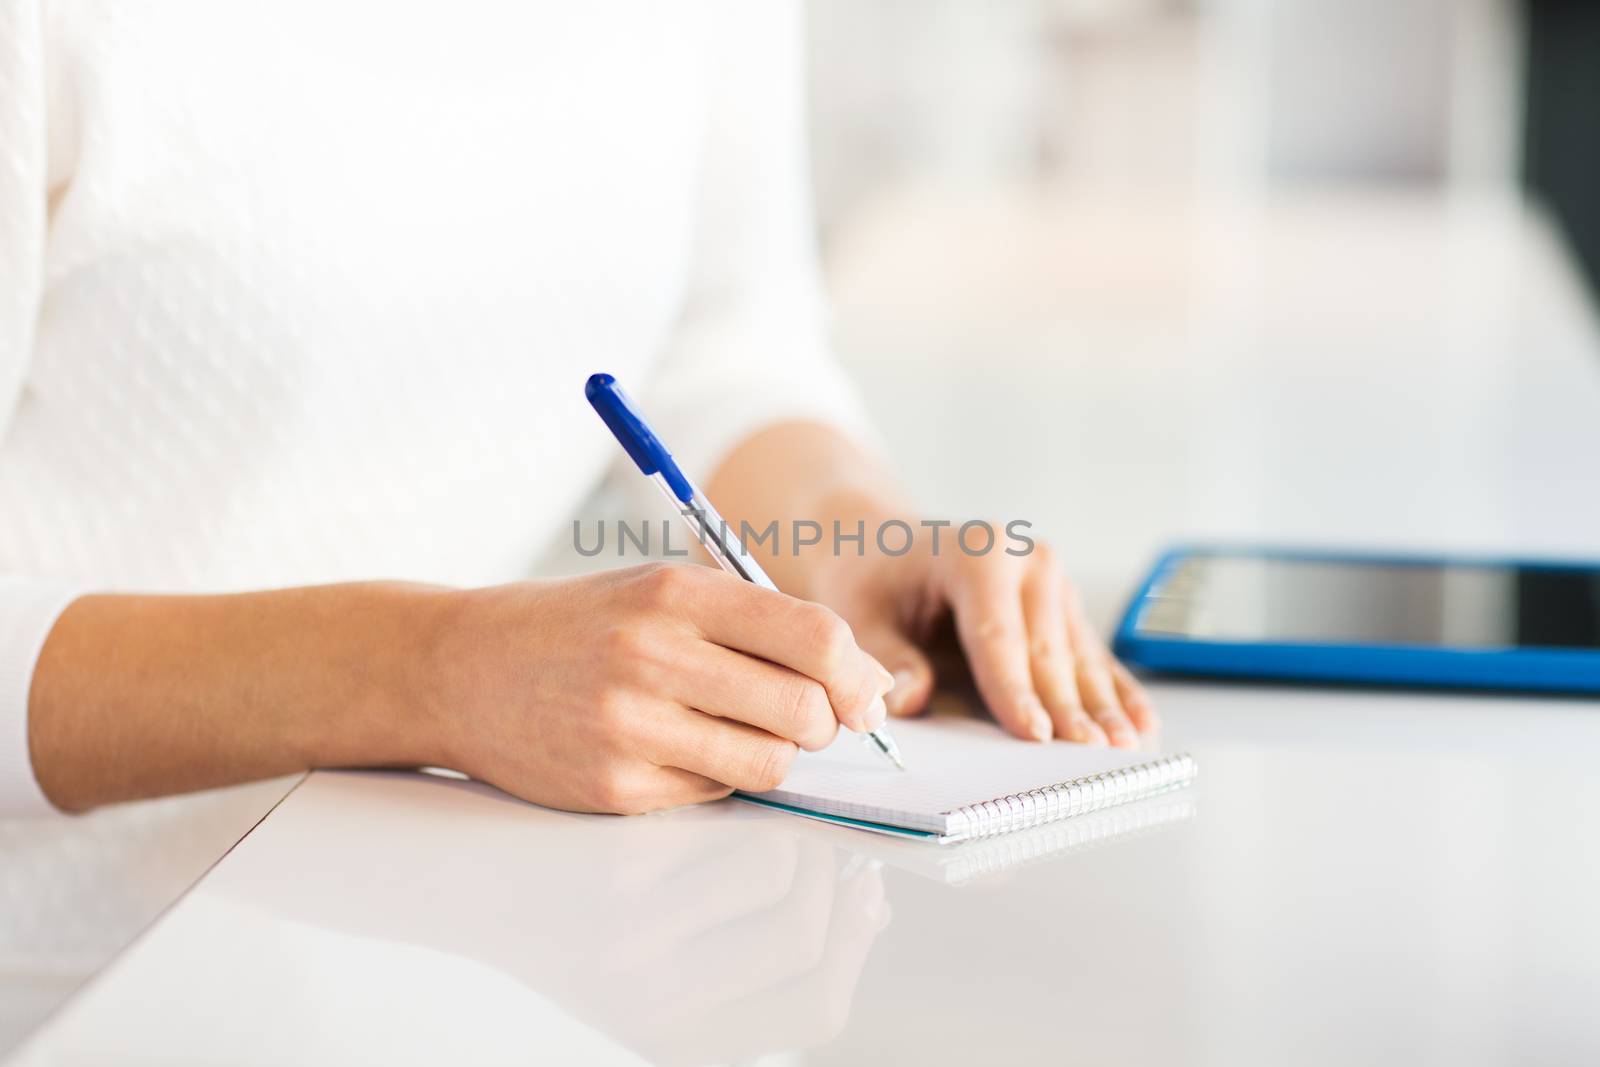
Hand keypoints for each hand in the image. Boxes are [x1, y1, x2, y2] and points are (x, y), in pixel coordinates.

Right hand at [419, 562, 893, 813]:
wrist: (460, 668)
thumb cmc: (580, 626)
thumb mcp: (662, 590)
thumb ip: (761, 624)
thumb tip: (865, 684)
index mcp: (676, 593)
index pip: (815, 638)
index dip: (858, 676)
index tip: (864, 696)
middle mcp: (652, 656)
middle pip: (804, 710)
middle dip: (822, 721)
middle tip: (801, 717)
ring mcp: (629, 727)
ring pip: (768, 763)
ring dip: (771, 754)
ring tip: (734, 729)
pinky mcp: (612, 787)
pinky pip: (714, 796)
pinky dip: (714, 778)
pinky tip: (674, 749)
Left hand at [811, 538, 1157, 747]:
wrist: (887, 546)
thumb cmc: (873, 581)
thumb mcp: (860, 616)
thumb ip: (886, 658)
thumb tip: (911, 699)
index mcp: (977, 551)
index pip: (999, 635)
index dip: (1016, 690)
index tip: (1035, 734)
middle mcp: (1026, 559)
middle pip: (1048, 649)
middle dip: (1068, 707)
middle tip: (1088, 755)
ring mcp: (1053, 580)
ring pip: (1079, 655)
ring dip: (1102, 705)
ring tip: (1123, 748)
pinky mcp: (1065, 604)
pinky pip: (1093, 654)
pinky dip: (1116, 690)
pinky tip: (1142, 721)